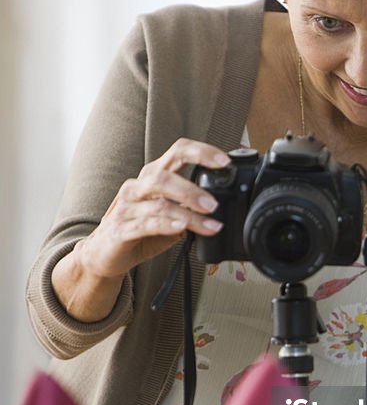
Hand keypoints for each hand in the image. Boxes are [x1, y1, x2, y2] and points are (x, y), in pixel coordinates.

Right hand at [78, 137, 228, 280]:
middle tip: (214, 205)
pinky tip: (181, 229)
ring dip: (188, 215)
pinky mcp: (121, 229)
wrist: (104, 253)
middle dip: (192, 190)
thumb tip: (222, 209)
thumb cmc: (140, 229)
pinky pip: (146, 224)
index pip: (177, 152)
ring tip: (209, 225)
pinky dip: (166, 225)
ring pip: (159, 204)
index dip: (201, 153)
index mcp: (154, 176)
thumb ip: (191, 208)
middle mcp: (138, 186)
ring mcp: (128, 207)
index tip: (224, 162)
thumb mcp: (170, 214)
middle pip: (164, 177)